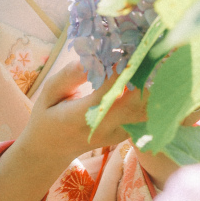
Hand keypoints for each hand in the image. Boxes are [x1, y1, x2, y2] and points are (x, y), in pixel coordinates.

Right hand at [23, 61, 148, 172]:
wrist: (51, 149)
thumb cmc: (48, 115)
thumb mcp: (48, 92)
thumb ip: (69, 75)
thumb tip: (93, 58)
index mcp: (79, 117)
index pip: (107, 94)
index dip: (121, 73)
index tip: (128, 51)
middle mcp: (102, 129)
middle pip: (134, 105)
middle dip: (143, 78)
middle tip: (148, 52)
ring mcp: (116, 135)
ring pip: (144, 112)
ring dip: (150, 87)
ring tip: (151, 62)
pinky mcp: (125, 135)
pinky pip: (143, 116)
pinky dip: (149, 97)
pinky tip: (147, 77)